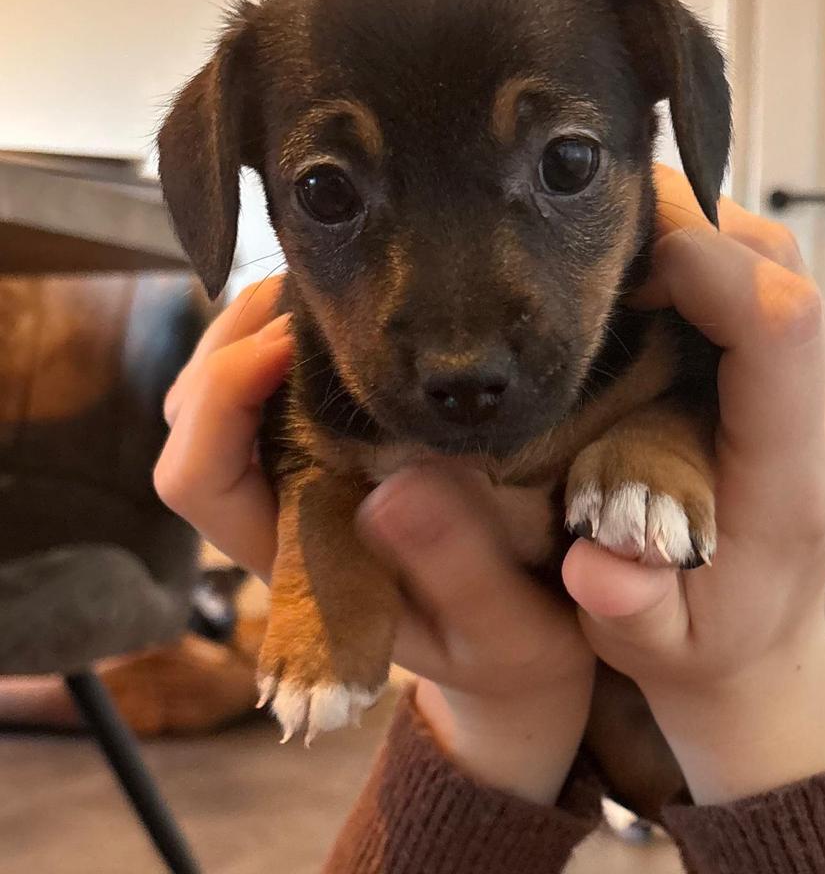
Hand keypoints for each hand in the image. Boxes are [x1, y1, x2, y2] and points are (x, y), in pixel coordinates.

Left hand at [155, 278, 591, 805]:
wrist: (525, 640)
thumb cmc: (510, 641)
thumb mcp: (502, 626)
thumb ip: (457, 570)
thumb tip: (395, 486)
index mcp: (296, 563)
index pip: (198, 480)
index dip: (222, 398)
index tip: (290, 343)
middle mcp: (279, 515)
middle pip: (192, 416)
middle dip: (232, 340)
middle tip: (310, 289)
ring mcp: (301, 478)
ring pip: (222, 391)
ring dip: (254, 327)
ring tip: (321, 288)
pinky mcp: (334, 450)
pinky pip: (274, 383)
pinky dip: (291, 334)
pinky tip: (342, 312)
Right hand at [562, 165, 824, 803]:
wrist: (758, 645)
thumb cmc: (696, 637)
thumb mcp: (650, 643)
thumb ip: (630, 607)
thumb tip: (599, 569)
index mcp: (791, 477)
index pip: (782, 331)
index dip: (708, 269)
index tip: (618, 264)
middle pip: (784, 269)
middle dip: (689, 227)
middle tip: (594, 242)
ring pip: (779, 259)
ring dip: (696, 233)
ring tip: (613, 253)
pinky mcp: (807, 376)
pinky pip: (769, 279)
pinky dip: (707, 256)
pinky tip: (647, 280)